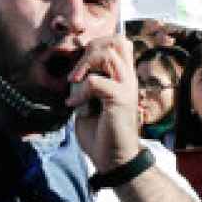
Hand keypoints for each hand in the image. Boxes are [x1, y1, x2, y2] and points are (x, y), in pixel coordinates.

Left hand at [66, 35, 141, 173]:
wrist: (114, 160)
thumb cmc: (101, 134)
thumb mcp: (89, 103)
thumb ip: (85, 84)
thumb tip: (73, 72)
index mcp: (123, 77)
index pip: (119, 43)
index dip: (98, 44)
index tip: (80, 66)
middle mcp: (128, 79)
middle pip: (117, 41)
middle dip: (92, 48)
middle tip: (78, 71)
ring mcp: (127, 88)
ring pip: (108, 55)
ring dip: (85, 64)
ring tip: (74, 81)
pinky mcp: (120, 100)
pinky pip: (96, 82)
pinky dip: (80, 91)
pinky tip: (74, 105)